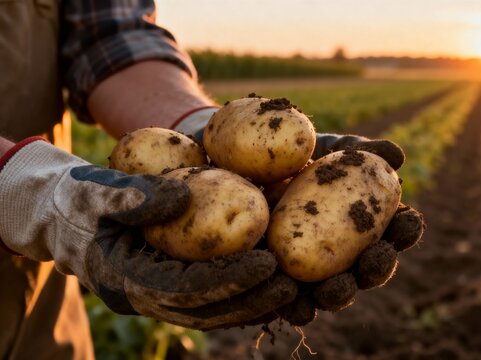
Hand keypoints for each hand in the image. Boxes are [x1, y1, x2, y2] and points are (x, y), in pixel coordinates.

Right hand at [0, 138, 295, 329]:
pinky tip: (273, 281)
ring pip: (213, 310)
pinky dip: (242, 292)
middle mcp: (148, 296)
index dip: (228, 279)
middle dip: (251, 300)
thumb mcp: (96, 191)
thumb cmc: (78, 200)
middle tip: (291, 286)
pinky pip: (212, 296)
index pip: (185, 289)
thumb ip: (134, 196)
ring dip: (253, 303)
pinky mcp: (173, 284)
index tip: (267, 264)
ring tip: (293, 290)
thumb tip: (186, 196)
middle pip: (207, 310)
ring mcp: (161, 294)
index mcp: (128, 279)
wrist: (64, 215)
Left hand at [261, 134, 424, 324]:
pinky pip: (293, 306)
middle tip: (376, 257)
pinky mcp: (284, 292)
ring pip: (335, 294)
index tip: (409, 220)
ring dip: (341, 293)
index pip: (394, 231)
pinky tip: (295, 303)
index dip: (406, 229)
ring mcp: (316, 277)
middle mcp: (346, 257)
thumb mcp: (324, 149)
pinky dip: (297, 307)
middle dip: (378, 267)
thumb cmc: (294, 160)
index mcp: (366, 226)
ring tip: (337, 286)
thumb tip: (397, 155)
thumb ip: (358, 150)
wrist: (240, 171)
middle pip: (370, 270)